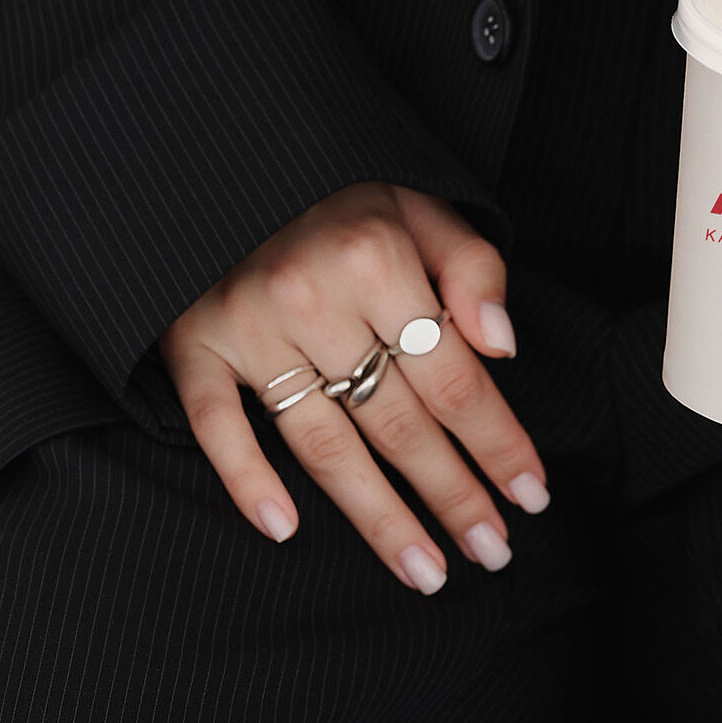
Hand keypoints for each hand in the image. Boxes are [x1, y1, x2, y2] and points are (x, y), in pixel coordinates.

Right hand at [156, 181, 544, 595]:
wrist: (214, 152)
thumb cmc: (332, 191)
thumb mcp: (417, 202)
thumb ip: (471, 268)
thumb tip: (503, 345)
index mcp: (376, 258)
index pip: (455, 377)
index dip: (497, 442)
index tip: (531, 493)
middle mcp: (313, 296)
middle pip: (398, 422)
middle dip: (453, 494)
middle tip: (493, 551)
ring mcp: (247, 326)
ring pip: (322, 444)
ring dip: (379, 516)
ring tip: (425, 570)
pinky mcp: (190, 342)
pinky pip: (217, 426)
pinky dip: (246, 479)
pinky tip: (284, 529)